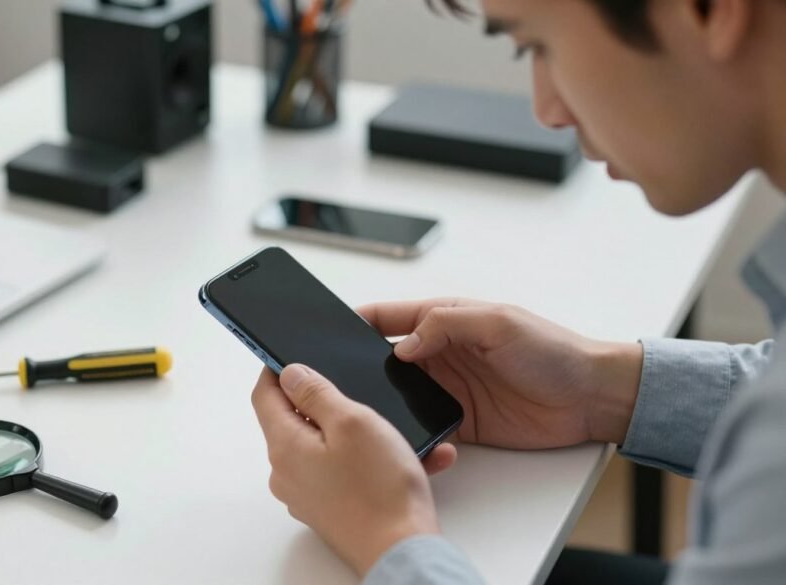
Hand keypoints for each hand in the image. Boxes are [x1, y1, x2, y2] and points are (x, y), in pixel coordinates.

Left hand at [252, 365, 457, 575]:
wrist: (404, 551)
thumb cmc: (380, 489)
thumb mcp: (351, 421)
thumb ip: (316, 392)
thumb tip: (290, 373)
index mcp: (285, 446)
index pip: (264, 396)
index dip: (276, 370)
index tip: (292, 356)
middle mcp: (288, 473)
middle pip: (295, 421)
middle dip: (325, 402)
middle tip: (359, 392)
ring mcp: (308, 494)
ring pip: (326, 446)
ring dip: (359, 433)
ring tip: (398, 430)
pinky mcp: (331, 509)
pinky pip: (346, 471)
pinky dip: (372, 460)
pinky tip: (411, 456)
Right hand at [359, 299, 642, 448]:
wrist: (590, 398)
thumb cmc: (553, 349)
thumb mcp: (498, 323)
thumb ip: (447, 325)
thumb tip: (403, 345)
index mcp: (445, 320)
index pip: (389, 317)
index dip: (358, 321)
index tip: (331, 332)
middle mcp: (440, 354)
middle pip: (385, 357)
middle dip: (360, 365)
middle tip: (337, 378)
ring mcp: (448, 389)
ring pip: (399, 394)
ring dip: (383, 400)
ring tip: (361, 409)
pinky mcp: (460, 422)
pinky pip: (425, 426)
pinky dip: (410, 430)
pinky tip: (399, 434)